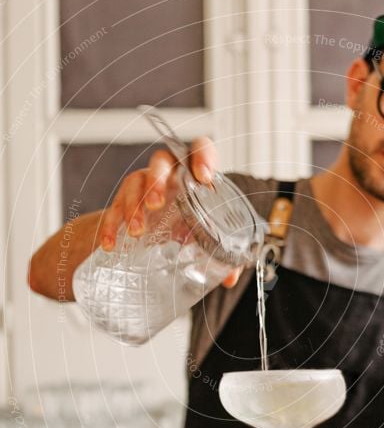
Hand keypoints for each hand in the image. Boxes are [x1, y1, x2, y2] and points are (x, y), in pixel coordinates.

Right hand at [98, 138, 242, 287]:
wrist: (151, 236)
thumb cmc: (184, 229)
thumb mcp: (204, 239)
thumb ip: (220, 256)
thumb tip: (229, 277)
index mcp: (193, 178)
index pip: (199, 150)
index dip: (203, 157)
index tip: (204, 177)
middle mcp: (168, 176)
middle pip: (161, 161)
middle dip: (157, 180)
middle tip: (156, 205)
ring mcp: (143, 187)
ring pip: (134, 183)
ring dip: (133, 206)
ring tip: (136, 232)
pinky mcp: (123, 204)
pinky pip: (113, 209)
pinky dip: (110, 227)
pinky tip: (111, 244)